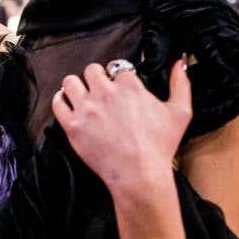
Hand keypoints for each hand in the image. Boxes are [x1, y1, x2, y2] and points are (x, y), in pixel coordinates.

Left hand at [51, 60, 191, 196]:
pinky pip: (58, 103)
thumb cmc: (159, 146)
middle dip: (97, 78)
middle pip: (92, 70)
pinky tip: (68, 104)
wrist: (140, 175)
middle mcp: (105, 92)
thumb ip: (180, 84)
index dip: (119, 76)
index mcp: (129, 86)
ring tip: (82, 95)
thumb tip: (179, 63)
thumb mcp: (180, 112)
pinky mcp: (73, 126)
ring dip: (76, 86)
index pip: (118, 67)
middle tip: (101, 92)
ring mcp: (86, 109)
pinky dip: (61, 100)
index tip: (120, 87)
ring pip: (70, 82)